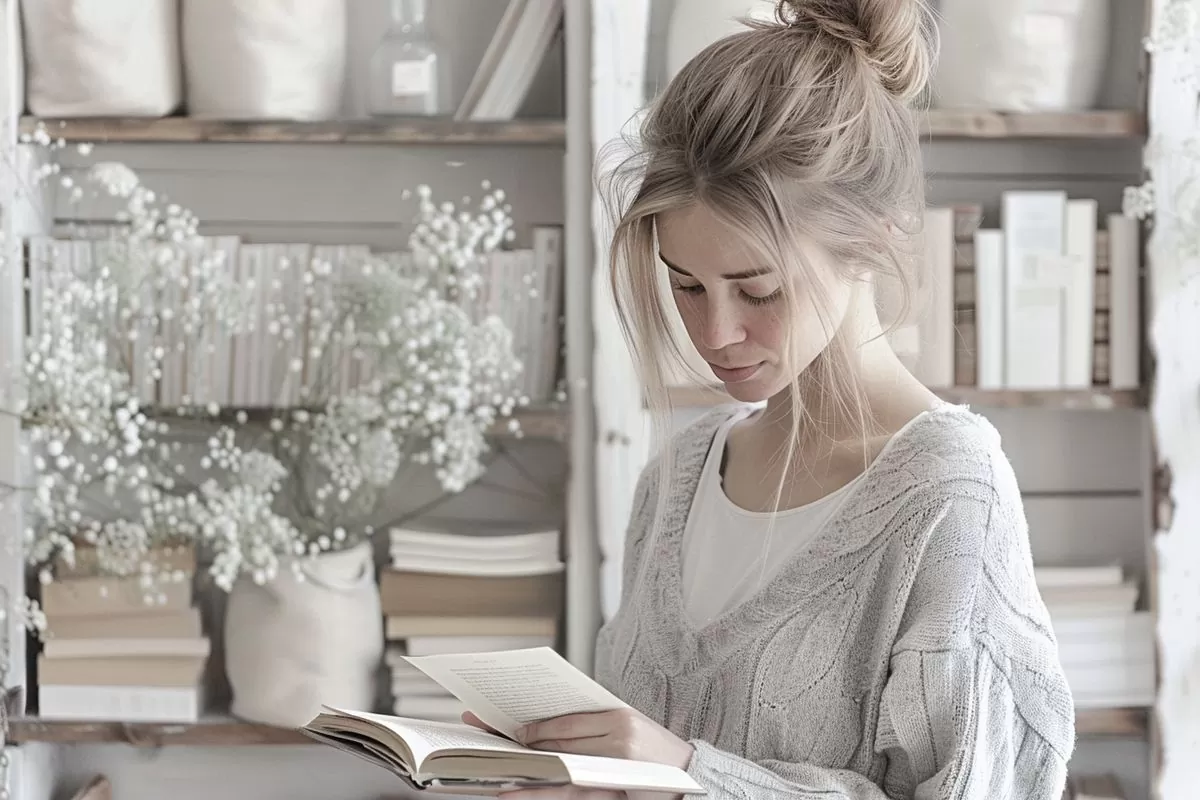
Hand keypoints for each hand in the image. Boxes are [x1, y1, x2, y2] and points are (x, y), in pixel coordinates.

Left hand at [462, 709, 694, 799]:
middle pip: (559, 744)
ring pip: (562, 772)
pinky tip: (526, 797)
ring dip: (528, 777)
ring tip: (499, 782)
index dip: (534, 727)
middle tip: (489, 742)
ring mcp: (618, 768)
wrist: (695, 778)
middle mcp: (618, 740)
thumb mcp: (628, 727)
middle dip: (523, 745)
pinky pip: (574, 797)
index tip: (508, 728)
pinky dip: (547, 796)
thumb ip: (593, 726)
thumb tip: (544, 729)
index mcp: (618, 716)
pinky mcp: (616, 791)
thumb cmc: (655, 753)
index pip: (565, 722)